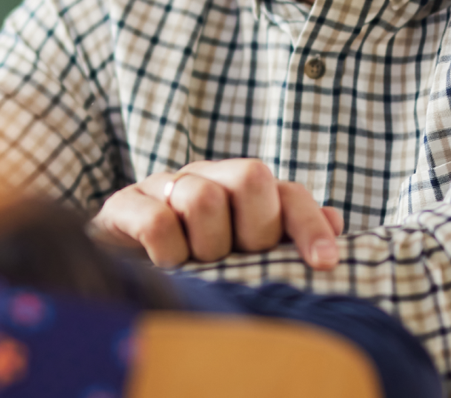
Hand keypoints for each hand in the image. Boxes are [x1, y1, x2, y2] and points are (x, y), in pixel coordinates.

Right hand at [92, 158, 345, 270]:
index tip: (324, 264)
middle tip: (235, 260)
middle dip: (252, 230)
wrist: (116, 273)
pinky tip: (164, 268)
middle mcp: (203, 178)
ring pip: (203, 198)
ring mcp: (161, 187)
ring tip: (194, 266)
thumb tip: (335, 221)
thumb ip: (286, 238)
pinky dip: (168, 253)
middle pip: (249, 176)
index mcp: (238, 191)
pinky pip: (157, 221)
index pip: (287, 192)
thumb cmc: (190, 269)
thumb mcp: (243, 260)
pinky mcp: (122, 205)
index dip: (308, 225)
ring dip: (206, 246)